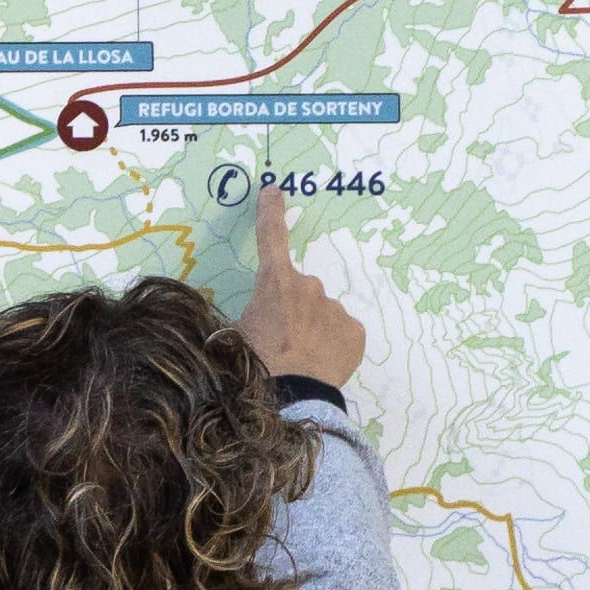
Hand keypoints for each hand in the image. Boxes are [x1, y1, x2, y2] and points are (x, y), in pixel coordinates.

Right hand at [235, 182, 364, 395]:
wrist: (291, 399)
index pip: (271, 237)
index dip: (271, 212)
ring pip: (322, 313)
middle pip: (299, 291)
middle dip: (292, 309)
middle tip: (281, 340)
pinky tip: (320, 362)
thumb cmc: (255, 365)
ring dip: (313, 328)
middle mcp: (309, 287)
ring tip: (301, 358)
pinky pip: (342, 332)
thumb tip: (242, 317)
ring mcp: (336, 309)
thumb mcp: (233, 335)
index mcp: (275, 283)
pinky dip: (332, 343)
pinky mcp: (355, 331)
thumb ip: (244, 315)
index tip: (274, 190)